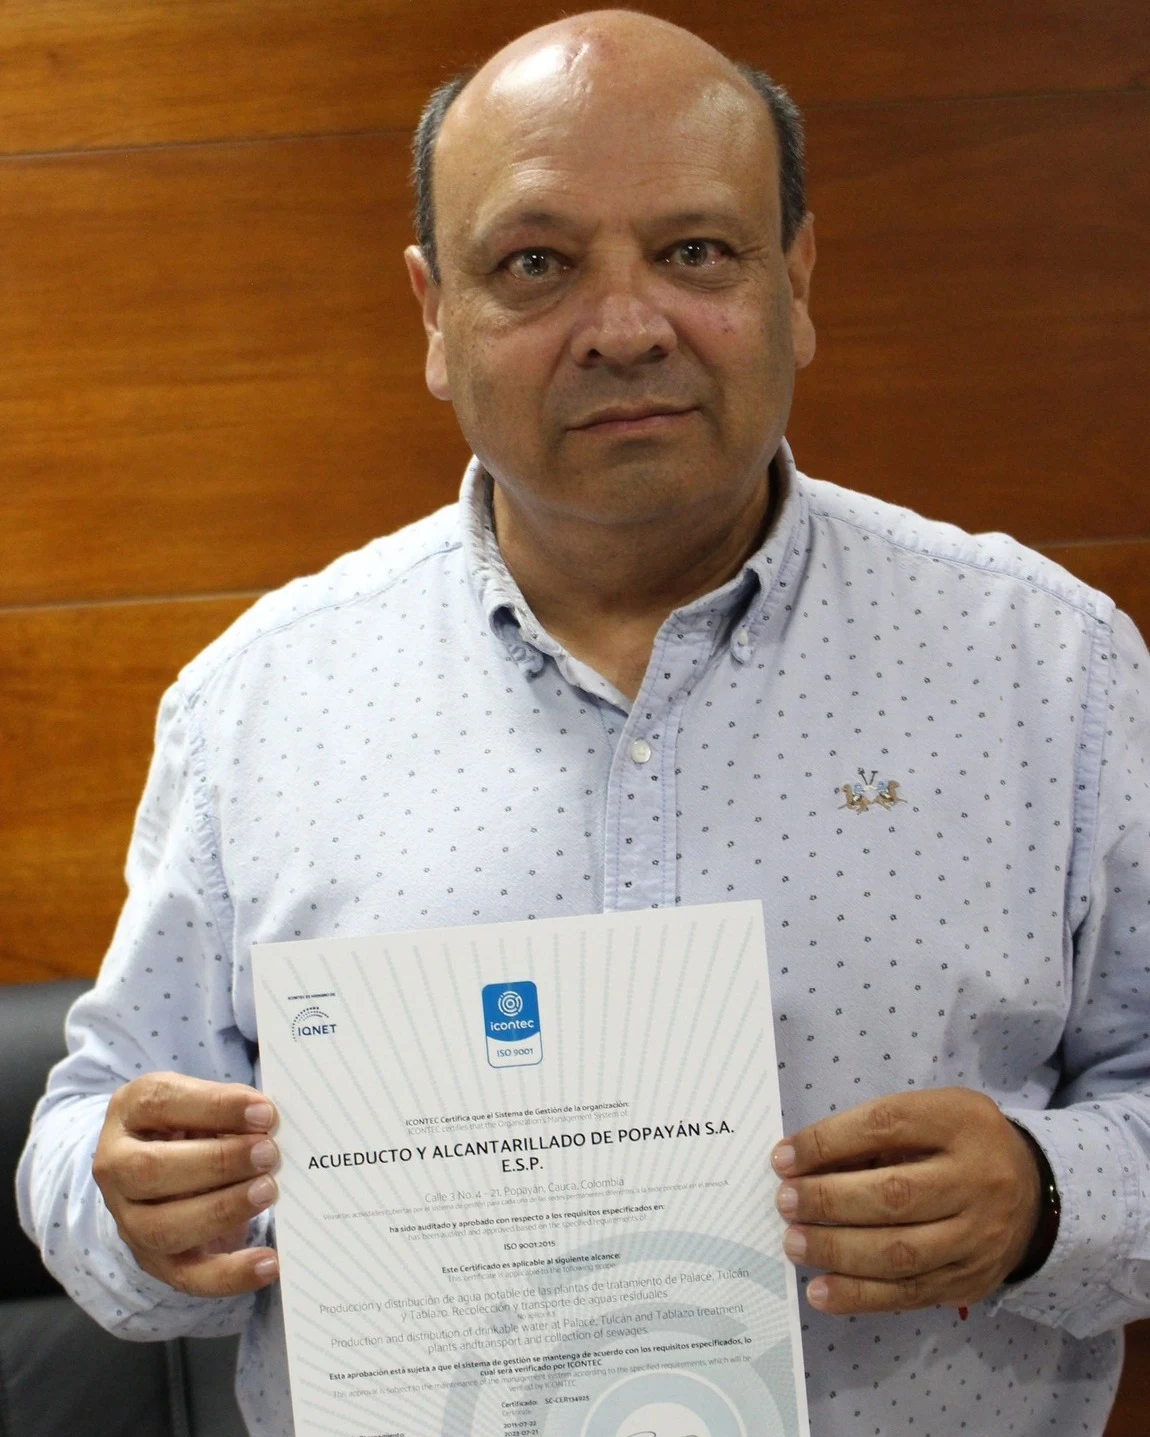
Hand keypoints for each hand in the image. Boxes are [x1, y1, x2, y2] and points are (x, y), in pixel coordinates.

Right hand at [92, 1072, 279, 1296]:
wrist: (159, 1170)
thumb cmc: (189, 1125)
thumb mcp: (200, 1102)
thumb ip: (229, 1107)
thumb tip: (268, 1119)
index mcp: (129, 1111)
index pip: (160, 1103)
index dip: (215, 1106)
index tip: (263, 1112)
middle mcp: (116, 1167)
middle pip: (150, 1170)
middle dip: (217, 1162)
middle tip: (268, 1153)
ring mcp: (129, 1219)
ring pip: (163, 1227)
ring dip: (222, 1210)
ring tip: (268, 1191)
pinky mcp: (154, 1260)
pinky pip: (188, 1277)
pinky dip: (231, 1275)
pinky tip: (269, 1263)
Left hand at [771, 1088, 1040, 1313]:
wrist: (1033, 1195)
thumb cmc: (958, 1144)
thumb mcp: (929, 1115)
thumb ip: (874, 1135)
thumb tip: (801, 1163)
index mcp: (960, 1122)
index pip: (886, 1126)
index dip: (829, 1141)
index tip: (784, 1157)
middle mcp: (976, 1180)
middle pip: (895, 1195)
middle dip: (829, 1200)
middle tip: (785, 1202)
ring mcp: (977, 1236)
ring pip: (900, 1253)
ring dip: (837, 1251)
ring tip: (794, 1243)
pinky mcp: (969, 1280)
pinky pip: (909, 1294)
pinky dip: (859, 1296)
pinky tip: (820, 1291)